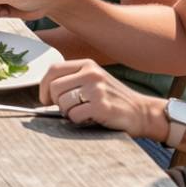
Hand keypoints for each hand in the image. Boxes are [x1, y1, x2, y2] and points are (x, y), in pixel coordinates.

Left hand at [41, 59, 164, 138]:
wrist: (142, 113)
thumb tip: (43, 93)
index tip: (46, 99)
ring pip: (62, 102)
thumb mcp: (94, 81)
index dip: (43, 86)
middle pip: (54, 87)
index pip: (53, 70)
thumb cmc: (113, 99)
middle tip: (68, 109)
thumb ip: (72, 80)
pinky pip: (74, 115)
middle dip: (56, 102)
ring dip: (68, 113)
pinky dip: (77, 121)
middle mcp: (92, 74)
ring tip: (82, 113)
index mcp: (87, 65)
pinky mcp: (101, 106)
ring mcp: (97, 89)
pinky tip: (90, 118)